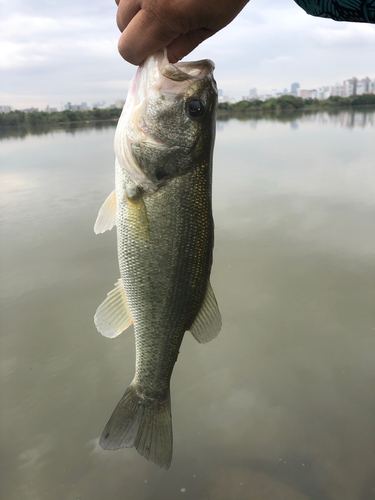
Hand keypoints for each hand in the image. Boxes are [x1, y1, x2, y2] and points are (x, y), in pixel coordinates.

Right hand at [115, 0, 249, 64]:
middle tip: (163, 27)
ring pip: (121, 1)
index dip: (141, 56)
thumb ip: (183, 44)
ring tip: (162, 4)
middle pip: (121, 24)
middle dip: (138, 31)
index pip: (129, 49)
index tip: (156, 52)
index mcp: (161, 14)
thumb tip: (164, 57)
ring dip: (135, 8)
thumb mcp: (212, 22)